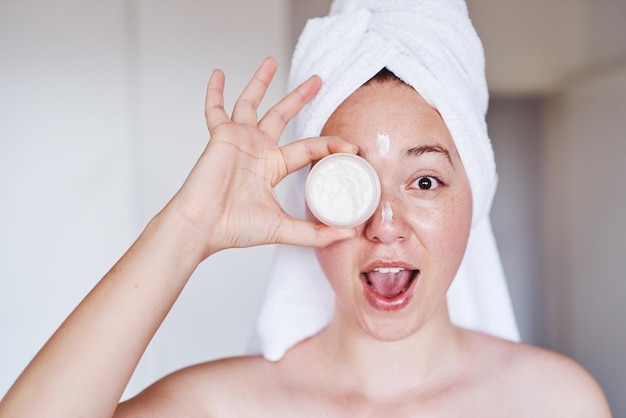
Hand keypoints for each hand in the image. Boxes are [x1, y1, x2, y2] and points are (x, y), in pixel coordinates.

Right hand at [167, 57, 357, 257]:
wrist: (204, 226)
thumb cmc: (234, 228)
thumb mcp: (283, 228)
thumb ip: (314, 233)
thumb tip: (348, 236)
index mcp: (273, 167)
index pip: (308, 148)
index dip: (330, 145)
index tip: (351, 146)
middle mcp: (257, 149)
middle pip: (282, 116)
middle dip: (300, 97)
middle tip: (317, 80)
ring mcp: (238, 139)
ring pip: (251, 103)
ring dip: (261, 82)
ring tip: (271, 61)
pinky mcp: (220, 135)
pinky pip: (215, 108)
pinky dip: (215, 91)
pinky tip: (218, 73)